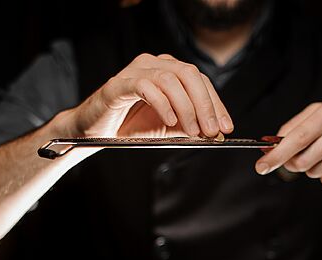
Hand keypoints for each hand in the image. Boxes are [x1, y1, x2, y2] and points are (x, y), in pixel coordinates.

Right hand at [59, 53, 232, 138]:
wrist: (96, 132)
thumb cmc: (130, 126)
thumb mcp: (168, 128)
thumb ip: (190, 127)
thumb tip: (216, 133)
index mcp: (168, 71)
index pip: (200, 81)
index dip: (216, 104)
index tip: (226, 127)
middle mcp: (154, 64)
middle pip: (189, 74)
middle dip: (205, 104)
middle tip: (212, 130)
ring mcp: (135, 71)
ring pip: (170, 79)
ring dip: (186, 107)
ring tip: (191, 130)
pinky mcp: (118, 84)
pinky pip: (145, 86)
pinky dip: (162, 103)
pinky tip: (170, 121)